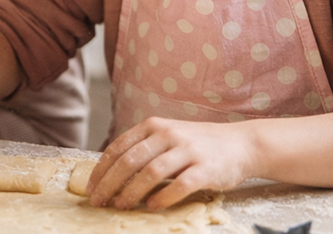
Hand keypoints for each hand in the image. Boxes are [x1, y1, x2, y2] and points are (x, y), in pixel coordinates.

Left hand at [87, 117, 256, 209]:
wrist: (240, 144)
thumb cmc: (198, 145)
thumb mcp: (168, 137)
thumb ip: (144, 149)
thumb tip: (112, 175)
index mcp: (154, 126)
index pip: (119, 147)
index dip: (102, 170)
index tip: (92, 188)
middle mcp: (168, 134)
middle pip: (130, 161)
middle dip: (110, 184)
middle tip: (100, 202)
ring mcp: (187, 150)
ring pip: (151, 173)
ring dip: (132, 192)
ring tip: (121, 206)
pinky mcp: (205, 168)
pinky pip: (179, 185)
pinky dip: (163, 197)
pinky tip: (152, 206)